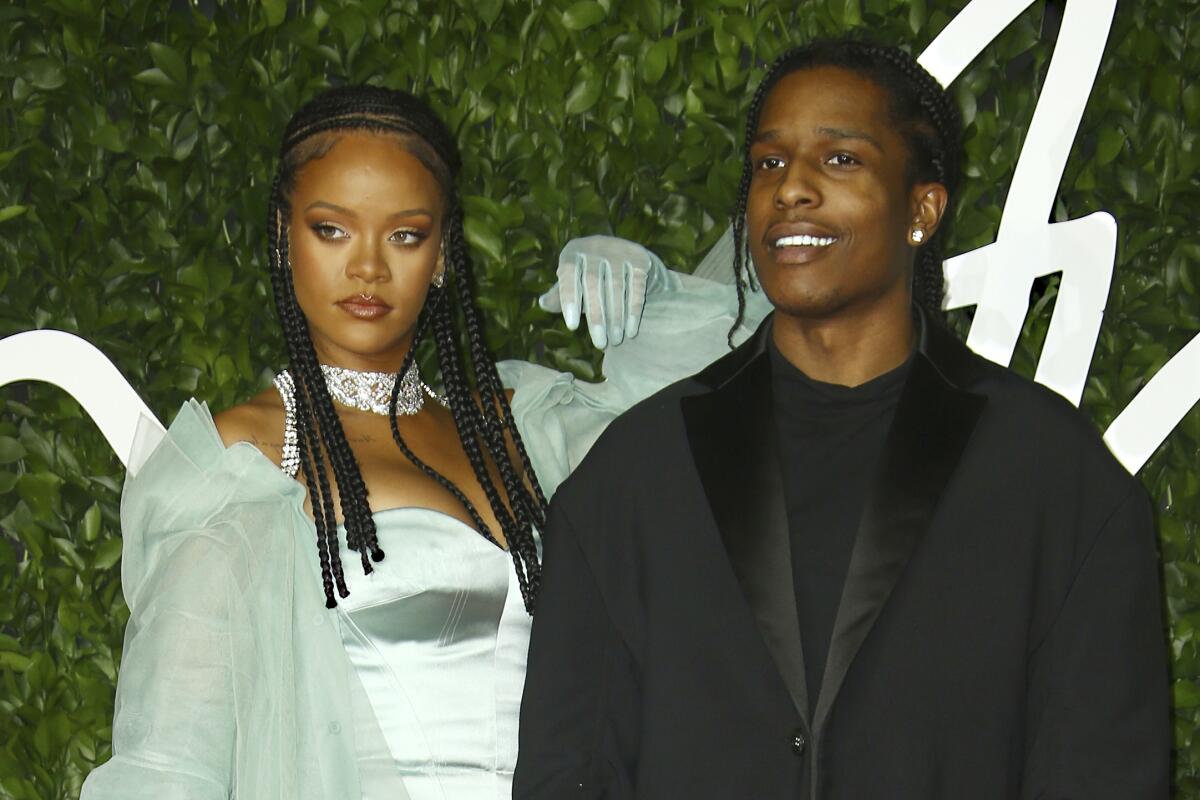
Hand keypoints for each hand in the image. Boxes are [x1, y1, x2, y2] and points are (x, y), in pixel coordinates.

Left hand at [538, 235, 666, 348]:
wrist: (628, 261)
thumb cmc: (592, 277)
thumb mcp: (573, 283)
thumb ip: (558, 295)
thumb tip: (543, 303)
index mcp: (573, 251)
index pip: (568, 274)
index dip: (569, 300)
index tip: (572, 327)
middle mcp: (595, 244)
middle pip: (593, 283)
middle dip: (597, 317)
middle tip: (599, 343)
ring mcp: (619, 249)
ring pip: (616, 287)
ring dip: (616, 318)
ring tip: (614, 340)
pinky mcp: (639, 257)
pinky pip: (636, 287)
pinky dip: (633, 311)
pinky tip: (630, 331)